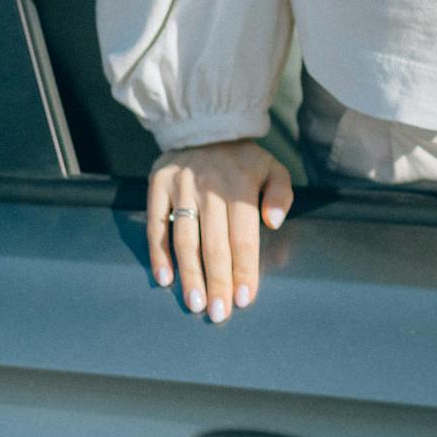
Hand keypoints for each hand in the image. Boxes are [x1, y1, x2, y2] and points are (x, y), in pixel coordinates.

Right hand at [147, 139, 294, 320]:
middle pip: (213, 244)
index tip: (244, 299)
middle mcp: (210, 187)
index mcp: (240, 184)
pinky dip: (158, 253)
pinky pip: (155, 225)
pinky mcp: (158, 185)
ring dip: (189, 275)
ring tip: (194, 303)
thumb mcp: (272, 167)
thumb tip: (274, 223)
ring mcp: (181, 186)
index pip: (243, 237)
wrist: (205, 123)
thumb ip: (281, 194)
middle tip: (218, 314)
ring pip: (184, 239)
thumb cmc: (243, 158)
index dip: (243, 270)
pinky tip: (165, 278)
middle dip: (217, 282)